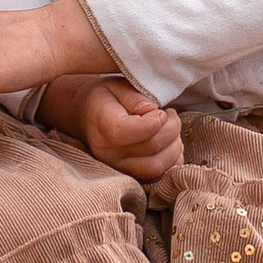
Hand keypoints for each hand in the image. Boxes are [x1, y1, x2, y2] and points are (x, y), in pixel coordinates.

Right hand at [39, 72, 183, 183]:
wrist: (88, 117)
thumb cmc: (107, 98)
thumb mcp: (117, 86)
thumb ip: (135, 97)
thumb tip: (153, 111)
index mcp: (102, 124)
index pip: (127, 132)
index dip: (153, 122)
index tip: (161, 111)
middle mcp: (107, 151)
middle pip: (149, 148)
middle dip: (171, 130)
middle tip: (171, 115)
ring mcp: (117, 168)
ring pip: (156, 168)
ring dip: (174, 148)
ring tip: (171, 129)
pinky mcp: (130, 177)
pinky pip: (158, 176)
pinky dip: (172, 161)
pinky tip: (170, 144)